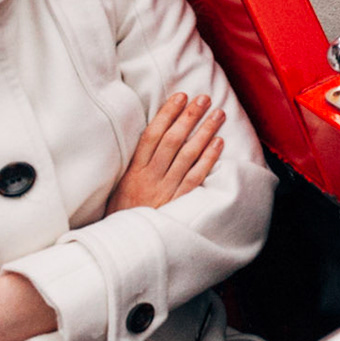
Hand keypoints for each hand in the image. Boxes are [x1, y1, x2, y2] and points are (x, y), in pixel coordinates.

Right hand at [106, 93, 224, 214]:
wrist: (126, 244)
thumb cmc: (124, 211)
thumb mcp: (121, 184)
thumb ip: (137, 162)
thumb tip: (154, 133)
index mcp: (134, 170)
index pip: (152, 135)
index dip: (167, 113)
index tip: (180, 96)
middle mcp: (150, 177)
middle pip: (172, 140)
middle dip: (189, 116)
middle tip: (204, 98)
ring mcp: (166, 189)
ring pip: (188, 155)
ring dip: (204, 132)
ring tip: (217, 114)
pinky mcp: (179, 201)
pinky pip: (196, 176)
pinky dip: (209, 158)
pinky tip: (219, 142)